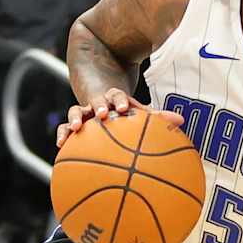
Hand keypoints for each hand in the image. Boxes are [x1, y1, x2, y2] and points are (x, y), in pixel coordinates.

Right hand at [54, 90, 179, 148]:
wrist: (100, 97)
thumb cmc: (124, 111)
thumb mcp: (138, 112)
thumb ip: (156, 118)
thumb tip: (181, 121)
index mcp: (115, 99)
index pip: (117, 96)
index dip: (120, 100)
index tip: (124, 108)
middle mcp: (97, 104)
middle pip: (95, 101)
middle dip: (98, 106)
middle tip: (101, 113)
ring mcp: (83, 113)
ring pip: (75, 112)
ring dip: (75, 119)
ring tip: (76, 128)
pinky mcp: (73, 123)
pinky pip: (65, 127)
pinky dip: (63, 134)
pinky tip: (60, 146)